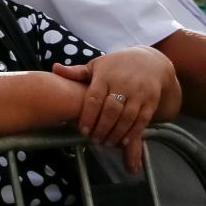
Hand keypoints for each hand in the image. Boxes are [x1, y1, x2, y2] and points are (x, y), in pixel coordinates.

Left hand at [54, 47, 173, 171]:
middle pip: (111, 110)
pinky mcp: (151, 100)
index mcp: (105, 75)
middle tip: (93, 140)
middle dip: (102, 128)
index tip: (82, 131)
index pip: (94, 98)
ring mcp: (139, 92)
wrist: (148, 62)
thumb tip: (54, 68)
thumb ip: (76, 72)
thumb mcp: (96, 66)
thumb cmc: (115, 67)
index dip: (88, 116)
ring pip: (127, 117)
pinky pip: (142, 119)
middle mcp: (123, 83)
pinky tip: (122, 141)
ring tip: (105, 143)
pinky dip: (132, 132)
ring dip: (116, 133)